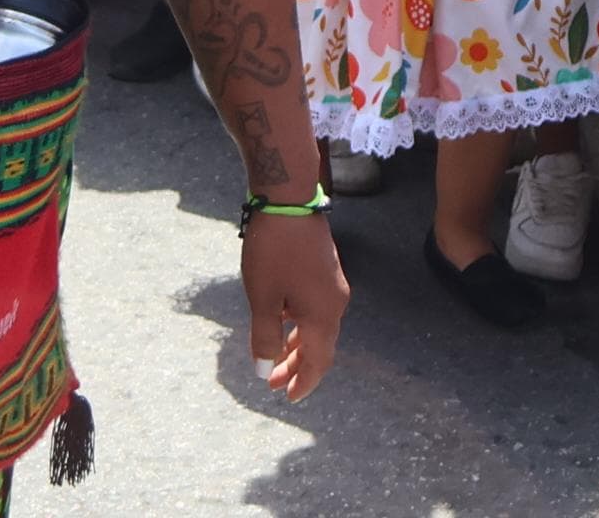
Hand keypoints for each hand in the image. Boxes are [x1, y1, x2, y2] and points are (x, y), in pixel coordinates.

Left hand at [240, 209, 348, 401]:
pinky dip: (299, 324)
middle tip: (273, 384)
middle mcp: (336, 304)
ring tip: (274, 358)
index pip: (318, 362)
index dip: (303, 383)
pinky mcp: (326, 270)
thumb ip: (265, 338)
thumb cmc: (273, 251)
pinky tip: (282, 320)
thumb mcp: (263, 299)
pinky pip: (315, 309)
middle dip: (296, 367)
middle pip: (319, 347)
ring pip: (317, 327)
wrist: (289, 200)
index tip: (287, 398)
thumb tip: (266, 371)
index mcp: (323, 316)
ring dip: (296, 345)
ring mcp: (333, 285)